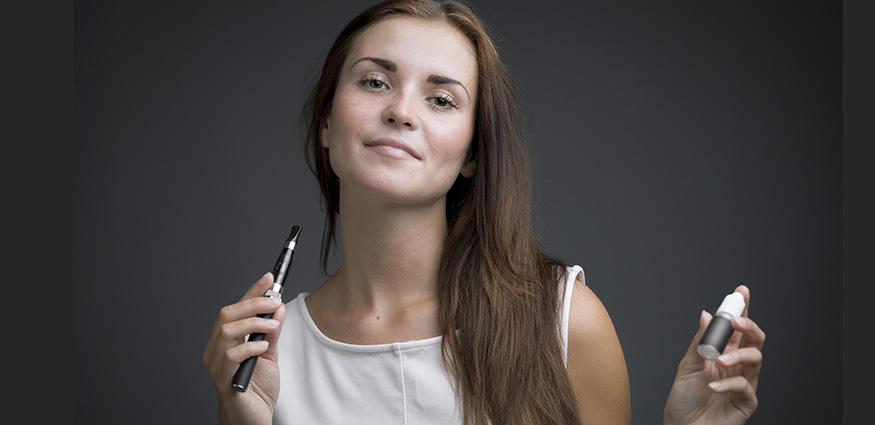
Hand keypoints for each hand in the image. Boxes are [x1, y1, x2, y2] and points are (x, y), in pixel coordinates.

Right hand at [203, 272, 286, 424]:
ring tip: (273, 326)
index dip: (252, 291)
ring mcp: (216, 365)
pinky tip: (263, 348)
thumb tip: (278, 307)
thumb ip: (272, 332)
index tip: (269, 278)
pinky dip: (250, 347)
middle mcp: (216, 350)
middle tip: (275, 302)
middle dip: (253, 303)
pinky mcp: (223, 380)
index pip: (236, 308)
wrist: (254, 418)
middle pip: (227, 315)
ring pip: (226, 331)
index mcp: (226, 341)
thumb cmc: (258, 389)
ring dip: (253, 323)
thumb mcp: (270, 354)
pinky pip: (231, 356)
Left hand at [663, 285, 765, 424]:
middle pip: (754, 340)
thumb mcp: (687, 366)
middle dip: (749, 326)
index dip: (741, 309)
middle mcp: (736, 365)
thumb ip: (699, 342)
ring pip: (756, 359)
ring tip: (718, 361)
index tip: (741, 292)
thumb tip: (705, 315)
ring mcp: (743, 383)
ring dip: (737, 356)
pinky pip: (745, 387)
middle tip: (737, 321)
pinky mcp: (745, 402)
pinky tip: (712, 387)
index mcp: (722, 353)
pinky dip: (728, 384)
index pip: (736, 328)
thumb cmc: (683, 400)